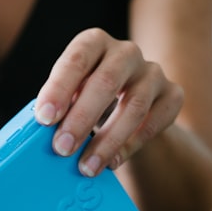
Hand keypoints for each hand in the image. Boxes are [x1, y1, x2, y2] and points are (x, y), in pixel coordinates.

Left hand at [34, 28, 183, 176]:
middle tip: (61, 148)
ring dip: (107, 141)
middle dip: (81, 118)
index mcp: (94, 43)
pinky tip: (112, 163)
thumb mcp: (71, 96)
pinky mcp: (173, 95)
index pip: (77, 59)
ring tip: (86, 167)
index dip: (59, 88)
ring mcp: (153, 73)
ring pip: (133, 106)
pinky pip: (155, 122)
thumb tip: (38, 135)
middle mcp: (126, 52)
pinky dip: (131, 146)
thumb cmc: (88, 100)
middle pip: (106, 81)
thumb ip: (58, 107)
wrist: (130, 109)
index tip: (44, 118)